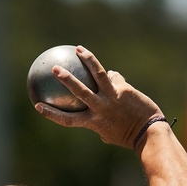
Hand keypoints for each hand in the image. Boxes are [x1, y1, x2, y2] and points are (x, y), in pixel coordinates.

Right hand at [35, 46, 163, 148]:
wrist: (149, 132)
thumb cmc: (128, 136)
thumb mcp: (109, 134)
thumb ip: (99, 121)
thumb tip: (95, 107)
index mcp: (93, 123)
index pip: (67, 119)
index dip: (51, 113)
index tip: (38, 106)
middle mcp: (100, 109)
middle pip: (79, 91)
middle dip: (66, 79)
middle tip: (55, 69)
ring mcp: (112, 98)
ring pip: (97, 75)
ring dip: (87, 60)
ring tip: (78, 49)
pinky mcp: (123, 89)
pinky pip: (113, 78)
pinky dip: (111, 76)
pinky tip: (110, 73)